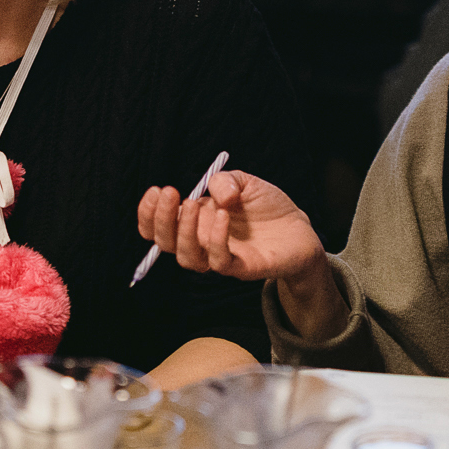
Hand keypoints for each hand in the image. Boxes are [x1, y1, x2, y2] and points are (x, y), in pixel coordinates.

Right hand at [136, 169, 321, 281]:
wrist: (299, 228)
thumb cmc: (267, 206)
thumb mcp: (244, 182)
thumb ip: (225, 181)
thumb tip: (215, 195)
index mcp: (195, 220)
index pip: (159, 225)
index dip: (149, 213)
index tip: (155, 190)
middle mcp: (201, 241)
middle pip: (166, 242)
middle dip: (160, 219)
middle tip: (169, 193)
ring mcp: (219, 256)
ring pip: (187, 258)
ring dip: (184, 231)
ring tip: (193, 205)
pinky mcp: (240, 267)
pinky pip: (219, 262)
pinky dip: (216, 239)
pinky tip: (224, 216)